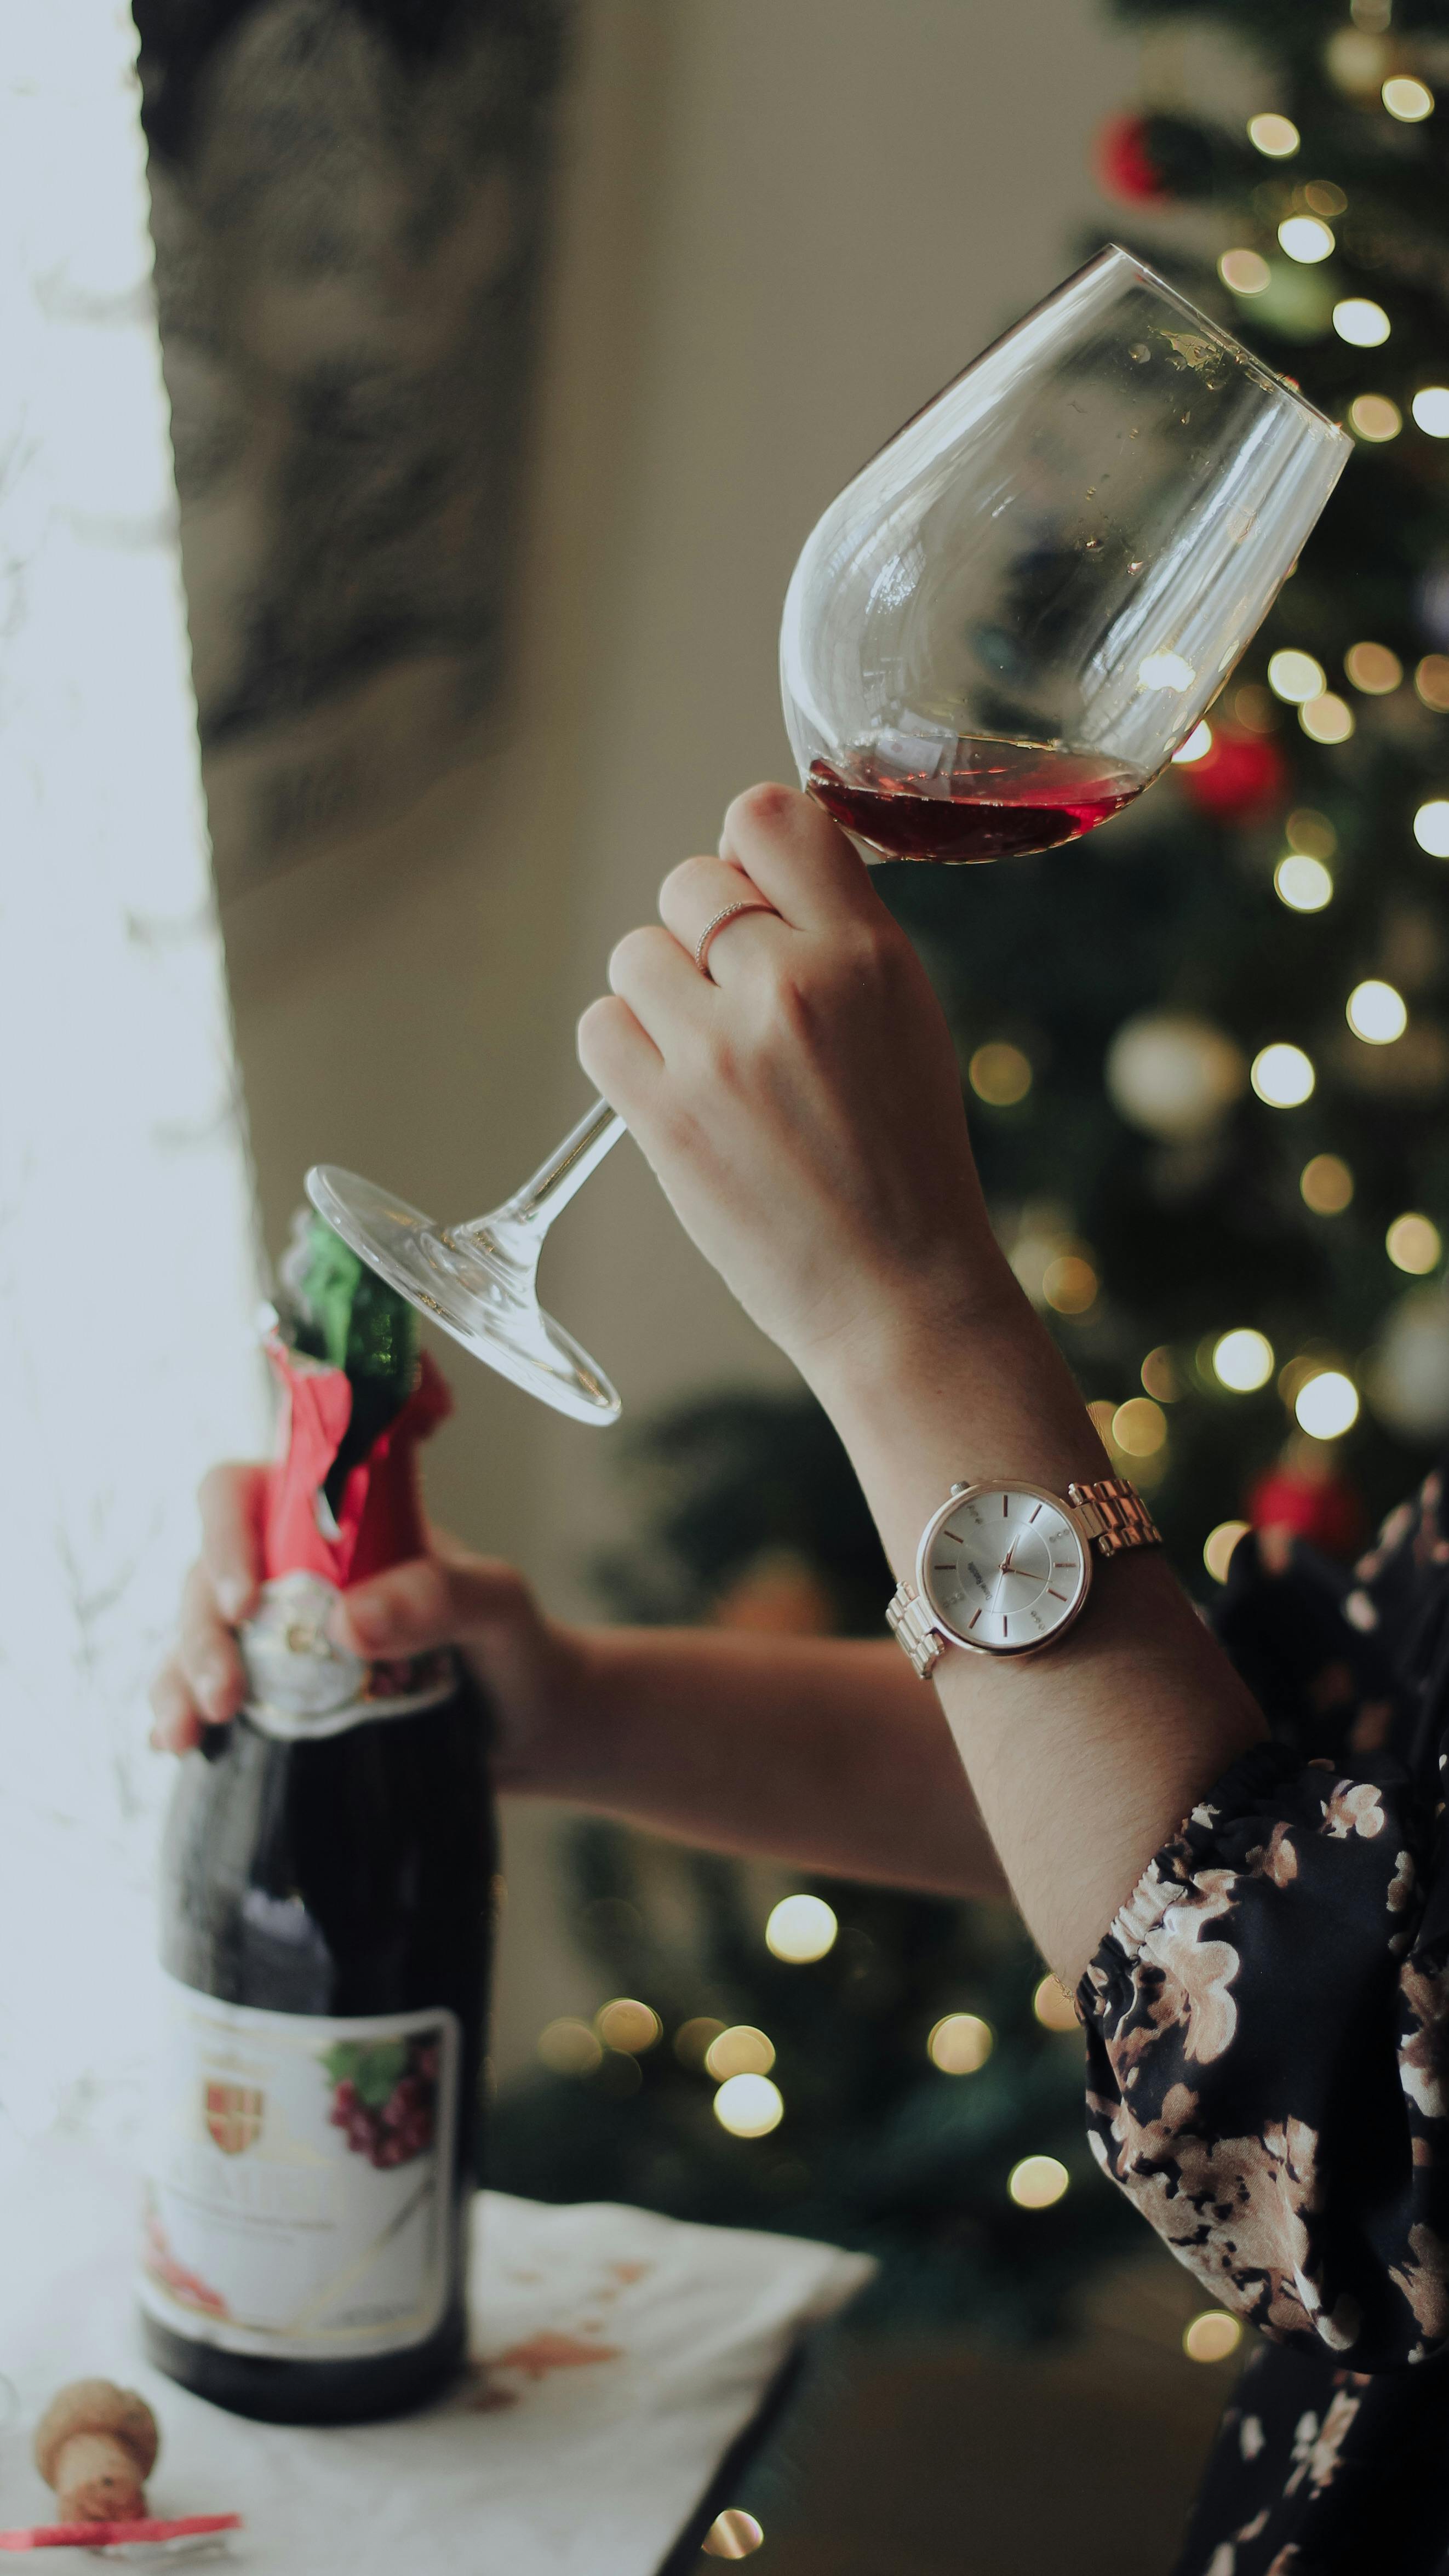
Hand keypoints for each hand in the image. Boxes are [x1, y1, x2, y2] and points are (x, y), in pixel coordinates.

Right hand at [148, 1462, 581, 1777]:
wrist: (530, 1727)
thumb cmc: (515, 1645)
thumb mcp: (496, 1605)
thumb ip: (438, 1596)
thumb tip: (348, 1622)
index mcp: (334, 1520)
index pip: (246, 1494)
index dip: (226, 1534)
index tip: (246, 1598)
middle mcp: (292, 1572)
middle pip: (207, 1575)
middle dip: (202, 1632)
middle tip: (226, 1693)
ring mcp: (277, 1637)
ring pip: (195, 1638)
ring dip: (179, 1679)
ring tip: (191, 1732)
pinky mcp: (276, 1698)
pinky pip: (205, 1696)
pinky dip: (181, 1715)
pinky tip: (178, 1744)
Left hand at [577, 784, 1018, 1395]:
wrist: (899, 1290)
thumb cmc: (906, 1158)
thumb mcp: (907, 1016)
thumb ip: (836, 936)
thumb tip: (749, 873)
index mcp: (866, 951)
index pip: (767, 816)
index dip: (749, 854)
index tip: (759, 903)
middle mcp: (791, 984)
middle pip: (689, 882)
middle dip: (702, 935)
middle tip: (741, 1006)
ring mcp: (719, 1050)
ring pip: (636, 954)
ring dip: (661, 996)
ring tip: (714, 1059)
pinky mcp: (664, 1113)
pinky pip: (600, 1027)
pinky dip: (626, 1050)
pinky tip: (675, 1089)